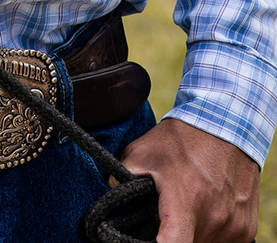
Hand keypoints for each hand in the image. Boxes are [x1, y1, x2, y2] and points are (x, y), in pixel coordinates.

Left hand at [120, 116, 258, 241]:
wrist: (228, 126)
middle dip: (172, 234)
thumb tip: (111, 196)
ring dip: (193, 232)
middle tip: (166, 212)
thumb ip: (122, 178)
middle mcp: (213, 220)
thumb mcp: (143, 152)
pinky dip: (212, 232)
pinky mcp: (246, 231)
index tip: (154, 238)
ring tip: (188, 204)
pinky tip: (206, 208)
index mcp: (186, 203)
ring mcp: (234, 228)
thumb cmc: (182, 140)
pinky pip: (224, 242)